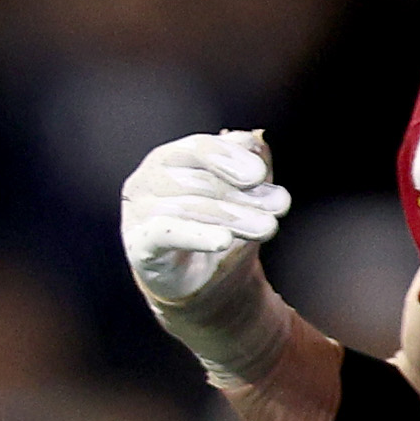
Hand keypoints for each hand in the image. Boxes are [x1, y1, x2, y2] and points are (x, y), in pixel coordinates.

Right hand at [119, 130, 291, 380]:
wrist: (199, 279)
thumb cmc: (215, 224)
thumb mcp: (238, 191)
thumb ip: (245, 163)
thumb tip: (254, 141)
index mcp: (170, 157)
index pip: (198, 149)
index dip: (230, 158)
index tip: (260, 173)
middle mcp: (148, 180)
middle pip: (199, 181)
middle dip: (244, 194)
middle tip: (280, 205)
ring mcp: (139, 213)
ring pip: (189, 208)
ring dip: (235, 217)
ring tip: (268, 227)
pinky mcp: (139, 245)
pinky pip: (166, 234)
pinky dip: (198, 235)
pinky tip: (224, 240)